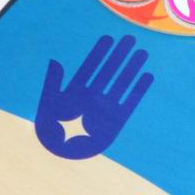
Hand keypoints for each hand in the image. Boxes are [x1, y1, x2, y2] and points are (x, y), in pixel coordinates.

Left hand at [35, 35, 153, 159]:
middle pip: (109, 72)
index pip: (91, 68)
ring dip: (131, 69)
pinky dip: (137, 90)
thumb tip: (55, 62)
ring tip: (142, 53)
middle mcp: (93, 97)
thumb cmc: (50, 131)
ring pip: (120, 84)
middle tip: (130, 38)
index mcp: (76, 91)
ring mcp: (105, 108)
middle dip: (119, 56)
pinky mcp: (115, 122)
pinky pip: (129, 103)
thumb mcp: (47, 105)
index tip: (108, 39)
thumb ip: (52, 84)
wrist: (60, 156)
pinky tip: (146, 77)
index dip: (99, 54)